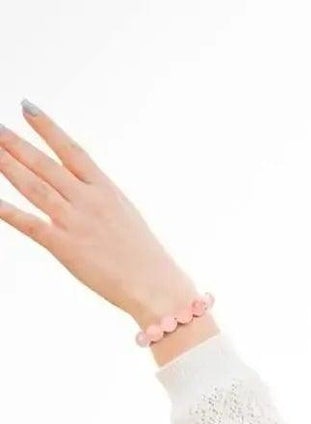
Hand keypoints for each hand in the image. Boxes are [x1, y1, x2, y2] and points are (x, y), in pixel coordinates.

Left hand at [0, 103, 195, 324]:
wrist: (157, 289)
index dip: (47, 128)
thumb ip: (100, 198)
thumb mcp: (127, 216)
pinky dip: (7, 211)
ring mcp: (76, 223)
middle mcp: (90, 202)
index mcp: (107, 191)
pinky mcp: (66, 248)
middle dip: (16, 144)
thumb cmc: (146, 258)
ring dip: (8, 167)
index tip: (27, 108)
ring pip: (34, 187)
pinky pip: (30, 224)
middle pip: (45, 165)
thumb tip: (81, 184)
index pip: (72, 151)